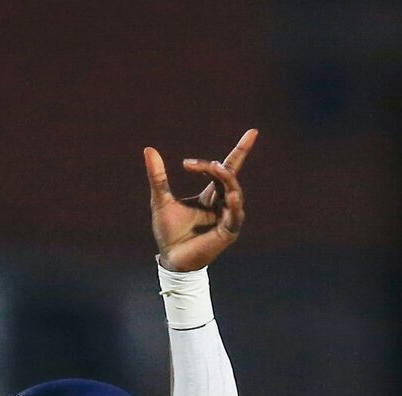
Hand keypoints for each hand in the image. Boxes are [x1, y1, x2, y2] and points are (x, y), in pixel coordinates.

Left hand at [143, 127, 255, 272]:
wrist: (169, 258)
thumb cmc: (168, 233)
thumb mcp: (160, 199)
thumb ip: (158, 176)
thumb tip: (149, 149)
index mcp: (210, 196)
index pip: (228, 169)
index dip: (241, 150)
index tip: (253, 132)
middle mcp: (222, 205)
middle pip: (228, 176)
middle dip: (216, 167)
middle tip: (196, 163)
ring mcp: (227, 218)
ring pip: (234, 192)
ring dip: (226, 178)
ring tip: (215, 167)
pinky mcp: (228, 233)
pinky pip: (235, 215)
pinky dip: (233, 203)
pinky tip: (229, 193)